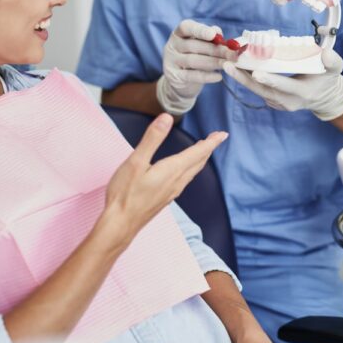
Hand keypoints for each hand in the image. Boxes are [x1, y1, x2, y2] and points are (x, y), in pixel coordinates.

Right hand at [104, 113, 227, 243]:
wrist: (120, 224)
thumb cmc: (125, 194)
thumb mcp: (136, 162)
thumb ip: (152, 139)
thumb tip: (166, 118)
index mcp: (171, 170)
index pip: (197, 152)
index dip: (211, 142)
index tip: (222, 134)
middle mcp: (176, 182)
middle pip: (198, 163)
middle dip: (208, 149)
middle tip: (216, 138)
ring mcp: (171, 192)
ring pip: (192, 172)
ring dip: (199, 160)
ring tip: (202, 151)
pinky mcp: (164, 199)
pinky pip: (184, 181)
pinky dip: (190, 170)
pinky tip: (184, 172)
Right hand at [157, 20, 238, 114]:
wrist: (181, 81)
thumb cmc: (195, 57)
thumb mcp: (201, 45)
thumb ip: (210, 37)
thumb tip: (219, 33)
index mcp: (178, 34)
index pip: (186, 27)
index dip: (200, 30)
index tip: (213, 35)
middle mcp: (172, 45)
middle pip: (194, 45)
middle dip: (215, 50)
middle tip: (232, 54)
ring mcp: (171, 61)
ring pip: (193, 60)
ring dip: (213, 62)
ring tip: (228, 64)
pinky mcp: (174, 77)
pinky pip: (191, 76)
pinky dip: (206, 76)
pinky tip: (219, 76)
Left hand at [222, 48, 342, 120]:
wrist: (323, 97)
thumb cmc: (327, 79)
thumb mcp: (335, 69)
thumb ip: (333, 61)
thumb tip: (326, 53)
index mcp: (301, 93)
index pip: (284, 85)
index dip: (270, 79)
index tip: (255, 73)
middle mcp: (287, 101)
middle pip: (262, 90)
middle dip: (244, 78)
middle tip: (228, 65)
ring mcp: (278, 104)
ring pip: (257, 90)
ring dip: (241, 78)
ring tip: (228, 64)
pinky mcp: (272, 102)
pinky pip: (257, 90)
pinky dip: (247, 79)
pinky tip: (238, 67)